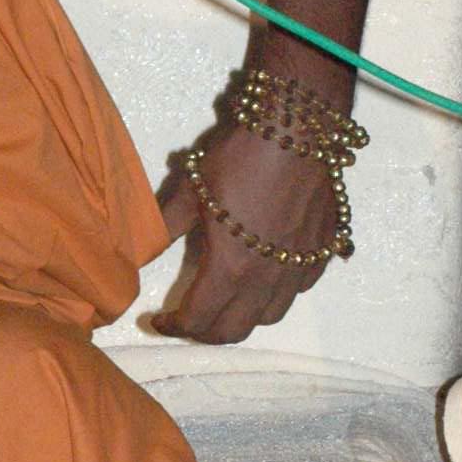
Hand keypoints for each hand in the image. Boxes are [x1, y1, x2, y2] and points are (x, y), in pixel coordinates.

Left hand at [151, 123, 340, 343]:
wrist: (296, 129)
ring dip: (242, 317)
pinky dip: (277, 293)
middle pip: (235, 331)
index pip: (198, 320)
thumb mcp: (190, 189)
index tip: (157, 319)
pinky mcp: (324, 251)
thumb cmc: (238, 157)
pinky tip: (265, 274)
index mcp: (231, 268)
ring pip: (270, 316)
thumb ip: (164, 228)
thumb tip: (137, 256)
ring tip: (223, 299)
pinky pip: (299, 290)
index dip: (173, 326)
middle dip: (205, 332)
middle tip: (186, 318)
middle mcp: (268, 279)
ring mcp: (301, 268)